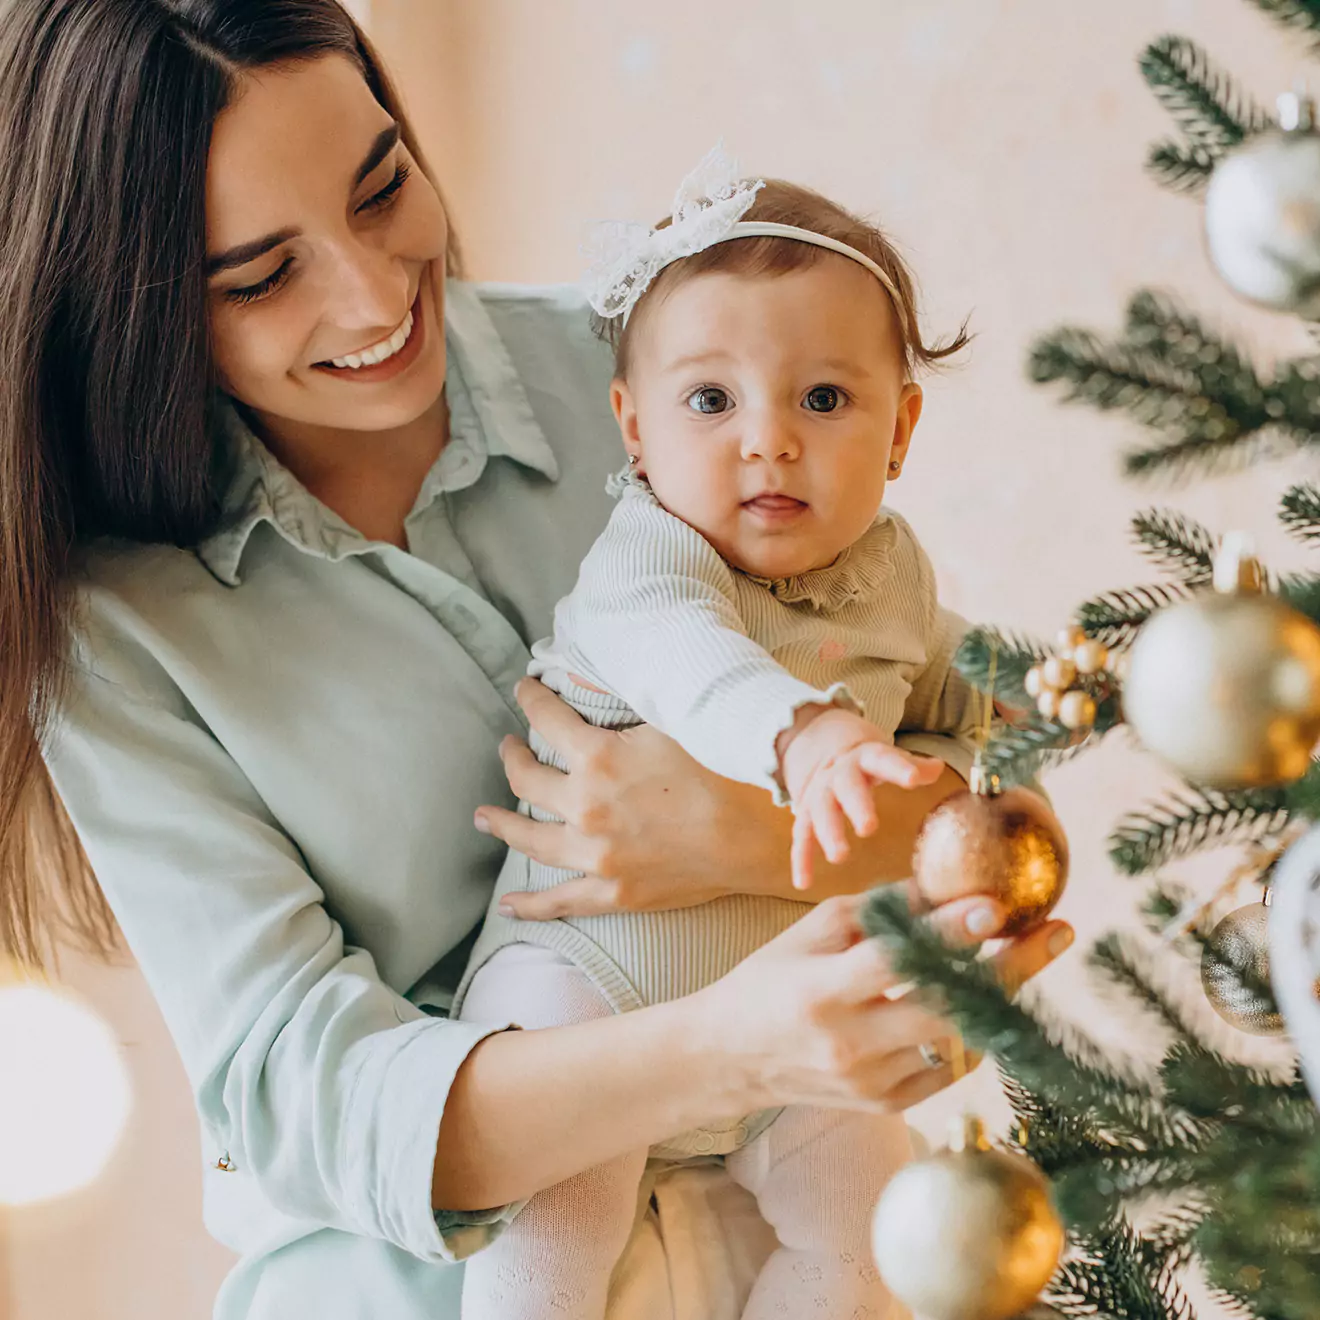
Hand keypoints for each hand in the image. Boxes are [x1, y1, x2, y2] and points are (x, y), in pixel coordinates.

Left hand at [475, 679, 767, 918]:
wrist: (754, 837)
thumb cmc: (720, 772)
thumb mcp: (670, 723)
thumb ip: (625, 709)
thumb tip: (595, 686)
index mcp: (597, 758)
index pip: (546, 718)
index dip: (530, 698)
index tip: (524, 688)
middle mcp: (584, 806)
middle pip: (526, 778)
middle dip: (512, 757)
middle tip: (509, 747)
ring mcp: (594, 854)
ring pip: (529, 839)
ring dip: (502, 823)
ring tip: (484, 816)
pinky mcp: (612, 892)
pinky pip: (559, 901)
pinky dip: (530, 904)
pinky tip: (507, 904)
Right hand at [694, 891, 1074, 1113]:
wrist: (730, 1057)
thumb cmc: (770, 980)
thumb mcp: (812, 930)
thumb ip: (878, 910)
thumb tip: (943, 887)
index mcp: (821, 989)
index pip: (894, 960)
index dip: (946, 934)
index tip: (994, 907)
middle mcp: (848, 1042)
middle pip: (946, 1007)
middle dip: (1009, 969)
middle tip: (1054, 933)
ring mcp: (870, 1081)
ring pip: (957, 1037)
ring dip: (993, 995)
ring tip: (1023, 957)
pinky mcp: (884, 1105)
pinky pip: (947, 1066)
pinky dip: (964, 1030)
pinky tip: (968, 1000)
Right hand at [780, 707, 943, 890]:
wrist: (828, 756)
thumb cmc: (868, 765)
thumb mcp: (889, 759)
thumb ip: (913, 767)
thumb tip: (938, 767)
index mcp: (865, 759)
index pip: (883, 760)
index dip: (898, 768)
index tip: (913, 779)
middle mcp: (838, 775)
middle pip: (847, 788)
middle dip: (857, 806)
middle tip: (869, 828)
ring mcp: (818, 795)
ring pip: (821, 812)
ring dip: (829, 834)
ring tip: (840, 857)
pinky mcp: (805, 816)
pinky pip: (801, 838)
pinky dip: (801, 860)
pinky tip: (803, 882)